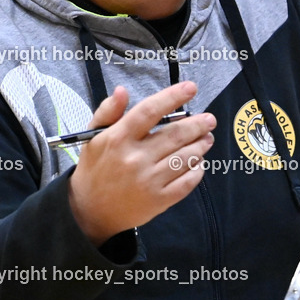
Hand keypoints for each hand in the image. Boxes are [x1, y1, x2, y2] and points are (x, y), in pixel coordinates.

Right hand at [68, 82, 214, 245]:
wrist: (91, 211)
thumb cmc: (94, 169)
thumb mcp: (93, 137)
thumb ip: (108, 112)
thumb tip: (122, 90)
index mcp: (118, 138)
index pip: (149, 111)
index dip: (172, 97)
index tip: (191, 88)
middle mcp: (135, 158)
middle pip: (175, 134)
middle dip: (198, 124)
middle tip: (209, 119)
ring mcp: (149, 180)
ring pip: (185, 157)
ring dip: (201, 145)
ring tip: (207, 138)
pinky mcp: (159, 199)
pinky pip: (187, 182)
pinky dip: (197, 169)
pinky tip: (199, 162)